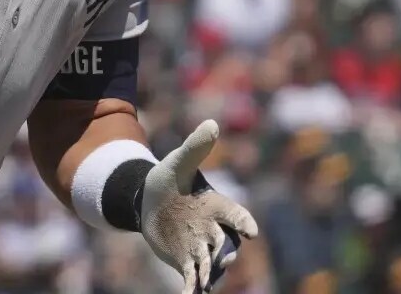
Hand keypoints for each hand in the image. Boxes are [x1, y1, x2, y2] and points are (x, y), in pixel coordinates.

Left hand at [140, 120, 258, 293]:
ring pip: (212, 265)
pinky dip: (192, 289)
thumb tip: (212, 123)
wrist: (149, 200)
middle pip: (227, 244)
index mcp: (218, 205)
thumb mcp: (178, 161)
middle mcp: (214, 229)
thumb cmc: (169, 178)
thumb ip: (195, 147)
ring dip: (211, 274)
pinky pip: (193, 278)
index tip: (251, 230)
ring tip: (206, 284)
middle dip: (227, 252)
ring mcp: (201, 247)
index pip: (236, 215)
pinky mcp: (186, 261)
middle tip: (225, 258)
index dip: (244, 222)